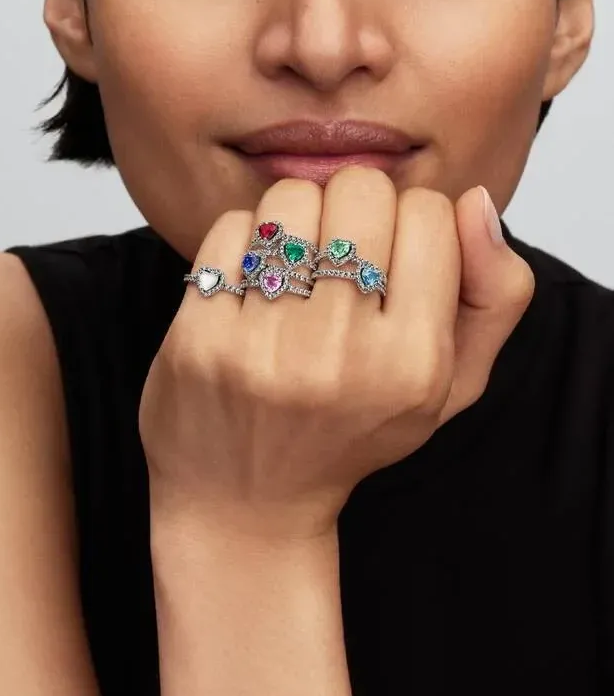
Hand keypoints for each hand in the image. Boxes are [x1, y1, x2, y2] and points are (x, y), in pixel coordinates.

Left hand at [139, 168, 534, 542]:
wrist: (244, 505)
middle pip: (360, 190)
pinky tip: (250, 285)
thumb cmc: (351, 433)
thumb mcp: (450, 386)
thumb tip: (474, 201)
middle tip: (340, 252)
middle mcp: (341, 355)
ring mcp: (264, 347)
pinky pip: (231, 229)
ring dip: (296, 218)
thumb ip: (493, 295)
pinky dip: (243, 241)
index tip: (394, 256)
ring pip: (291, 199)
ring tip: (295, 266)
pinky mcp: (201, 338)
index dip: (413, 220)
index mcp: (415, 364)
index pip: (430, 212)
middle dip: (354, 207)